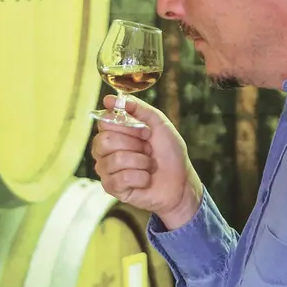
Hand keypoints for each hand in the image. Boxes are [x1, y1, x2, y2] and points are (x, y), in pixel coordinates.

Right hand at [91, 96, 202, 228]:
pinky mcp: (112, 188)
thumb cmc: (169, 152)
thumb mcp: (157, 122)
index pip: (105, 122)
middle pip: (105, 140)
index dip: (128, 126)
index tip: (146, 132)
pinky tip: (146, 179)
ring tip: (149, 165)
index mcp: (113, 132)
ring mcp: (106, 170)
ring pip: (116, 159)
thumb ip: (136, 107)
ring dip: (142, 162)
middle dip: (135, 145)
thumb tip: (110, 99)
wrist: (181, 180)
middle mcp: (105, 150)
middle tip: (148, 149)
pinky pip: (121, 178)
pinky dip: (141, 178)